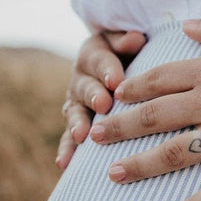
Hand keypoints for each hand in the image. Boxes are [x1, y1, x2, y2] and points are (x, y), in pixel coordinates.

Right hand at [56, 30, 145, 168]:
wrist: (119, 64)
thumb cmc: (130, 51)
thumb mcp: (128, 40)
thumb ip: (127, 41)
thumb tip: (135, 37)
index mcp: (94, 54)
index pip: (99, 60)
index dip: (107, 69)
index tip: (116, 80)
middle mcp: (81, 78)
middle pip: (85, 87)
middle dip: (94, 96)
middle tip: (104, 105)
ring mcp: (77, 102)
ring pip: (75, 112)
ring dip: (77, 124)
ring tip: (82, 136)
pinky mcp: (78, 122)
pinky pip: (70, 136)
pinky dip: (67, 149)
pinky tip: (65, 163)